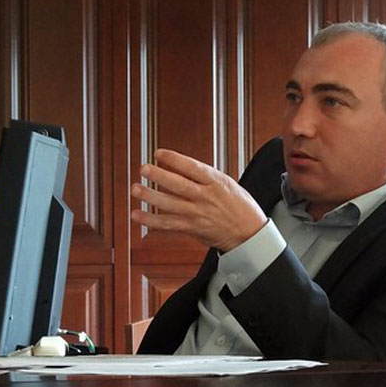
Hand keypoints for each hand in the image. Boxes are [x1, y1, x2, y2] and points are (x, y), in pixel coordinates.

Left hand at [130, 149, 267, 251]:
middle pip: (179, 185)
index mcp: (216, 182)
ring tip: (136, 189)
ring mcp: (198, 214)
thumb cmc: (239, 206)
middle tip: (143, 168)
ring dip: (151, 197)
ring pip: (171, 205)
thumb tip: (178, 166)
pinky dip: (151, 221)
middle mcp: (206, 197)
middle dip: (160, 176)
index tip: (158, 153)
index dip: (174, 159)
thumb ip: (203, 176)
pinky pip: (168, 224)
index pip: (192, 168)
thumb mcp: (226, 183)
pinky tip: (137, 215)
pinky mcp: (193, 228)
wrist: (249, 233)